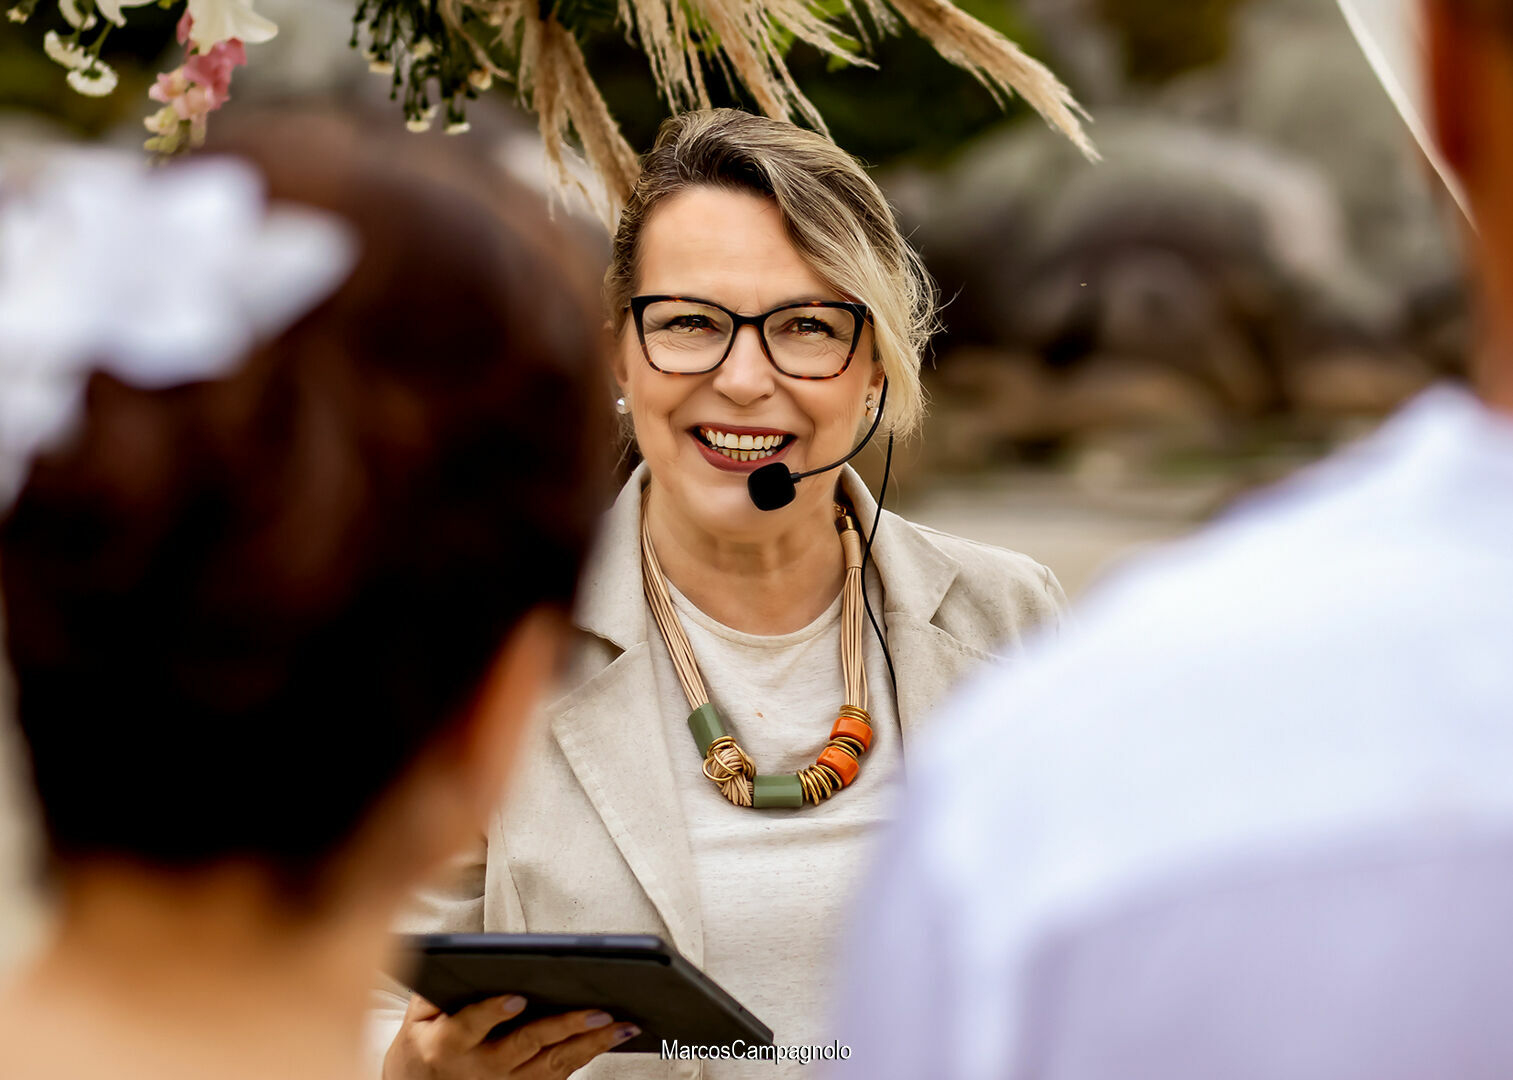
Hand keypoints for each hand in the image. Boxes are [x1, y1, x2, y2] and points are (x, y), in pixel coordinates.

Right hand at [383, 992, 639, 1078]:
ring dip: (590, 1045)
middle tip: (596, 1011)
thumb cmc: (422, 1046)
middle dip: (564, 1028)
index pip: (471, 1026)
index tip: (515, 997)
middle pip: (526, 1046)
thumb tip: (467, 956)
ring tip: (622, 1025)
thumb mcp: (417, 1016)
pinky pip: (559, 1075)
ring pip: (552, 1065)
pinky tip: (612, 1038)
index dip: (493, 1012)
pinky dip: (588, 1055)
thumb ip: (438, 987)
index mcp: (448, 1044)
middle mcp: (481, 1069)